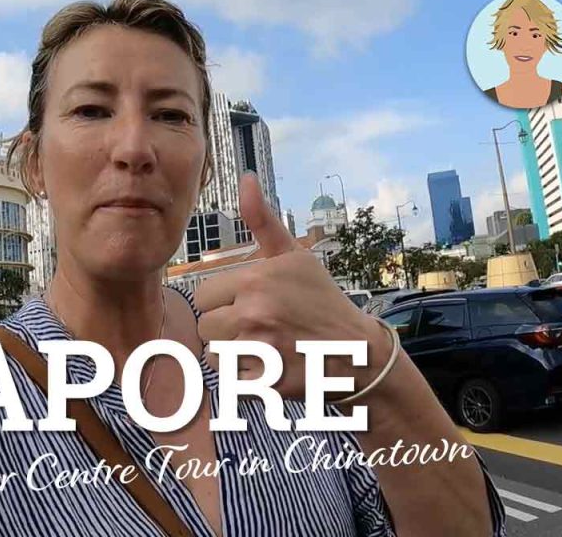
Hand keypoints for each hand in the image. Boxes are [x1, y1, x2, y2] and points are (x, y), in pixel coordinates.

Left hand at [194, 174, 392, 399]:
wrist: (357, 353)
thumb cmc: (319, 300)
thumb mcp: (293, 256)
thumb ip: (262, 220)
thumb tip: (245, 178)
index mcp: (256, 279)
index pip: (204, 296)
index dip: (224, 302)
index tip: (251, 304)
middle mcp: (255, 312)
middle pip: (206, 326)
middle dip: (227, 329)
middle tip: (260, 328)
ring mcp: (260, 349)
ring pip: (214, 355)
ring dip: (233, 354)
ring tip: (264, 346)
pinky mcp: (266, 383)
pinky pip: (229, 380)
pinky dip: (244, 378)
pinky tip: (269, 367)